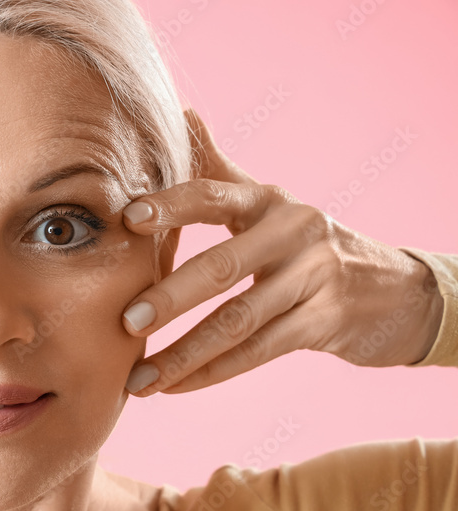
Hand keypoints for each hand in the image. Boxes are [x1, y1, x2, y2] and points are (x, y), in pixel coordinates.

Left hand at [121, 109, 444, 395]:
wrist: (394, 289)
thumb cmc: (307, 243)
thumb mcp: (268, 204)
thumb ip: (219, 170)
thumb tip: (181, 114)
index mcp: (267, 200)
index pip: (213, 195)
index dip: (171, 205)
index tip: (128, 219)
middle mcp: (293, 233)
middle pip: (222, 268)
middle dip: (170, 298)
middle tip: (125, 323)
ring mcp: (313, 279)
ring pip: (237, 321)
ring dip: (183, 353)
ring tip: (140, 378)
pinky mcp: (323, 323)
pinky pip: (257, 352)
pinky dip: (212, 373)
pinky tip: (175, 387)